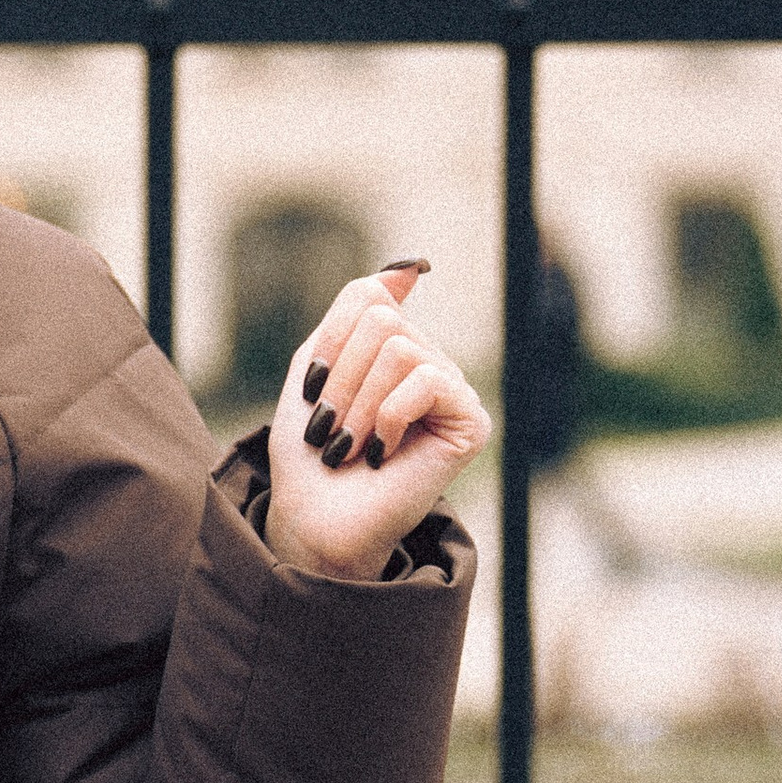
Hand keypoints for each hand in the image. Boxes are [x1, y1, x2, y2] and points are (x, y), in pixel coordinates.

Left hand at [262, 260, 490, 582]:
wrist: (314, 516)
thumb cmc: (310, 447)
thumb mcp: (316, 364)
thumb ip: (353, 310)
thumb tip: (408, 266)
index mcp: (393, 346)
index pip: (368, 295)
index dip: (330, 340)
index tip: (315, 388)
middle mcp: (429, 361)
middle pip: (382, 319)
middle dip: (340, 377)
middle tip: (331, 429)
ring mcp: (453, 390)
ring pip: (401, 349)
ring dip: (358, 403)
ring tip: (351, 445)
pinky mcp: (471, 421)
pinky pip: (427, 379)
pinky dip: (389, 415)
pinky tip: (384, 451)